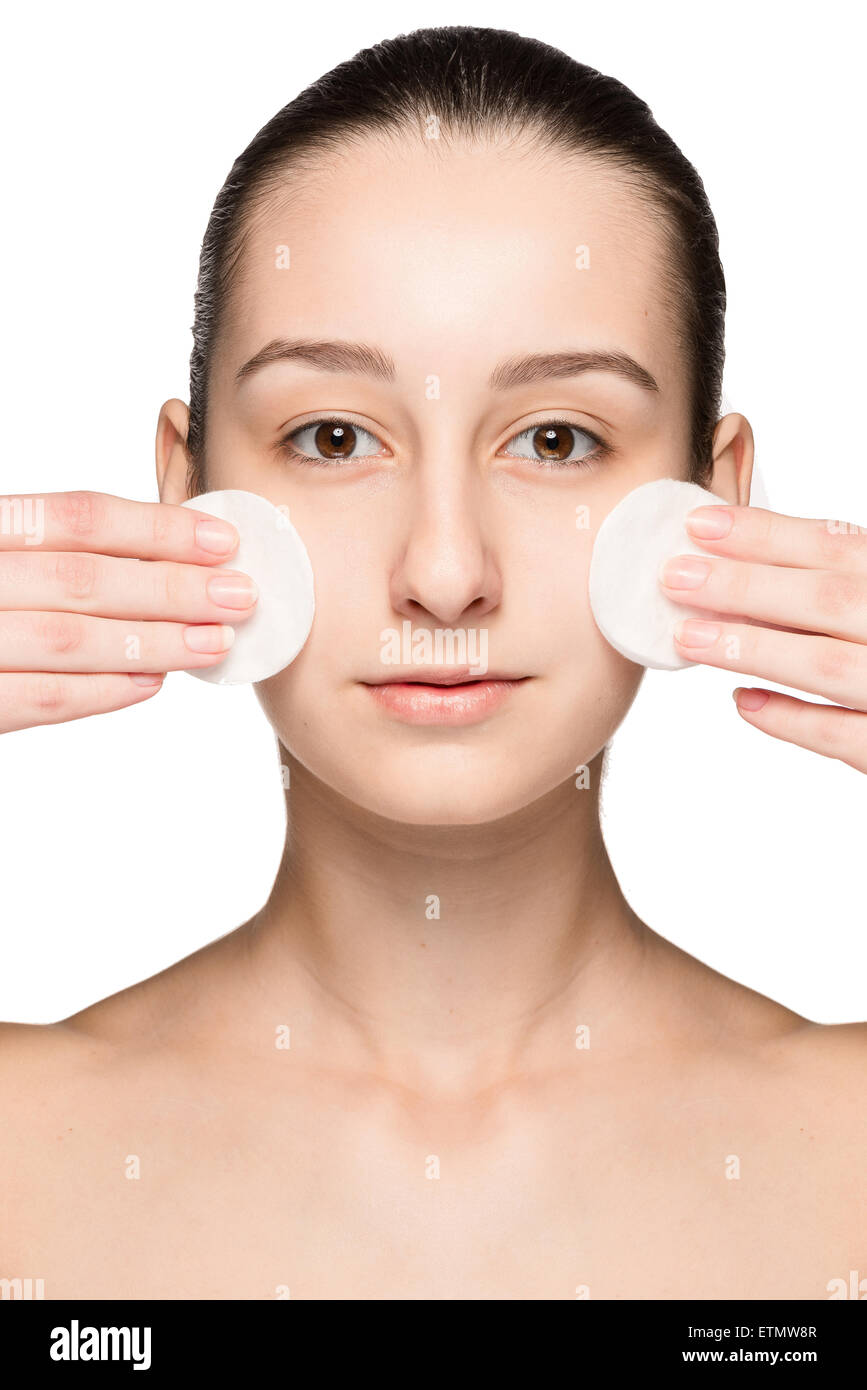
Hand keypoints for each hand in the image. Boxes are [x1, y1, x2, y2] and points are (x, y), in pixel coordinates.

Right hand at [0, 490, 257, 732]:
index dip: (157, 528)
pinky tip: (154, 681)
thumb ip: (55, 556)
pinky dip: (105, 688)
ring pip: (72, 639)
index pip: (78, 519)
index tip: (222, 540)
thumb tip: (163, 562)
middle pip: (84, 579)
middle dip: (173, 588)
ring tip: (215, 641)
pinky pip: (46, 698)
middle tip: (239, 596)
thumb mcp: (7, 561)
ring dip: (156, 641)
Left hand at [658, 503, 866, 772]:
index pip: (842, 546)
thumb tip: (758, 562)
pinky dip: (795, 720)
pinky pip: (848, 739)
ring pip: (829, 666)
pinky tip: (745, 703)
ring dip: (754, 648)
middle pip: (828, 600)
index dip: (769, 534)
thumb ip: (851, 579)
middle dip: (745, 586)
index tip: (702, 524)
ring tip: (690, 636)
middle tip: (674, 576)